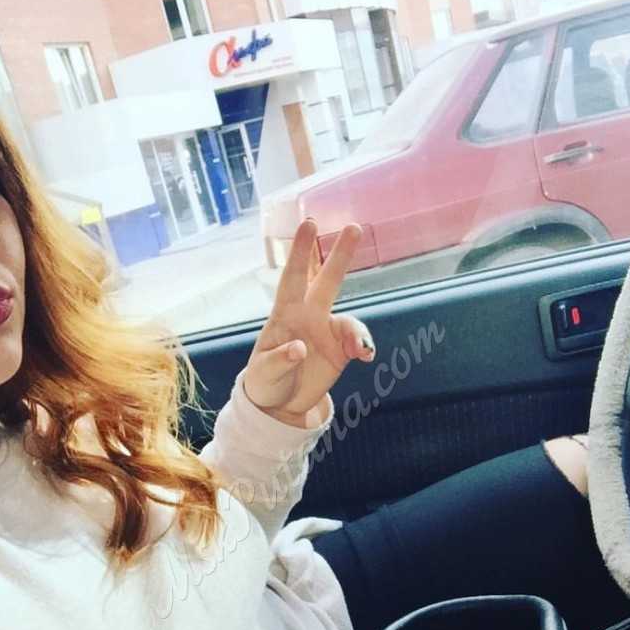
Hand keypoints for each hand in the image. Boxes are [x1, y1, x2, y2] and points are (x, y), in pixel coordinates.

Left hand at [243, 219, 374, 427]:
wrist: (281, 404)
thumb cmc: (265, 381)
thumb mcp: (264, 373)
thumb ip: (279, 360)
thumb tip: (299, 348)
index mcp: (284, 315)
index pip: (293, 278)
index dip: (300, 252)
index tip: (309, 225)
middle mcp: (308, 316)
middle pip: (327, 281)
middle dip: (340, 254)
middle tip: (354, 227)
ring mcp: (326, 331)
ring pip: (349, 318)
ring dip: (357, 330)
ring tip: (359, 351)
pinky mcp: (341, 350)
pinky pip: (358, 342)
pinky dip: (364, 346)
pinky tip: (365, 357)